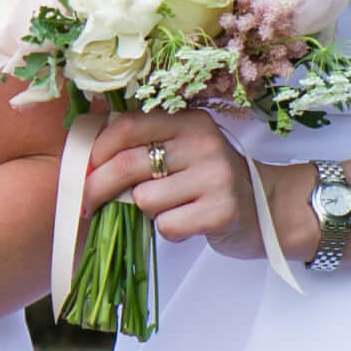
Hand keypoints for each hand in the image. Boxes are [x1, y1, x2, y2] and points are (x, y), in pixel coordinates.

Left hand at [83, 108, 252, 242]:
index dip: (97, 150)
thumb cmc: (210, 180)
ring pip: (145, 200)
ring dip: (146, 212)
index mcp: (188, 121)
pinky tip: (187, 223)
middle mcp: (203, 143)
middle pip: (127, 164)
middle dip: (97, 188)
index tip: (83, 169)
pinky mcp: (222, 210)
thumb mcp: (182, 149)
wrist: (268, 208)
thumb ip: (143, 143)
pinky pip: (167, 225)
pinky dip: (169, 230)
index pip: (127, 126)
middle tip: (87, 203)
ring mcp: (215, 176)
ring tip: (169, 208)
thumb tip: (86, 151)